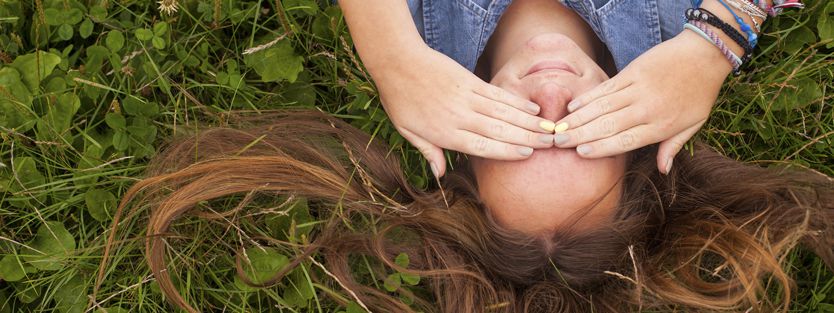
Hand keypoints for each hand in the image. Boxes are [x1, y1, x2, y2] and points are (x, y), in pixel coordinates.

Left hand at [374, 44, 556, 176]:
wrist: (397, 62)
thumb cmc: (400, 99)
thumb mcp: (407, 131)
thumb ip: (429, 152)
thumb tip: (440, 175)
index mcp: (445, 133)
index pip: (482, 146)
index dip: (506, 151)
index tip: (528, 155)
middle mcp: (460, 117)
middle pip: (499, 130)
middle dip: (527, 138)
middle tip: (551, 143)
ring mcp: (467, 97)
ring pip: (503, 112)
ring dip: (528, 121)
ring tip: (549, 128)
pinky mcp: (470, 81)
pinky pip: (497, 94)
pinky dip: (516, 102)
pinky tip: (532, 109)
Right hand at [552, 31, 731, 172]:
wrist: (705, 54)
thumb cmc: (700, 92)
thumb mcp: (694, 124)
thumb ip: (673, 147)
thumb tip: (663, 171)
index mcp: (661, 126)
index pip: (625, 141)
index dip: (601, 148)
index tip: (580, 153)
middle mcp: (646, 109)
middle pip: (608, 125)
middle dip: (580, 135)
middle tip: (558, 142)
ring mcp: (637, 89)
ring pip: (601, 107)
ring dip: (578, 118)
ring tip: (559, 127)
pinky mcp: (632, 72)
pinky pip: (605, 88)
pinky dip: (587, 97)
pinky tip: (572, 106)